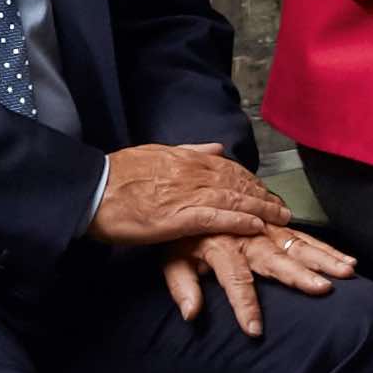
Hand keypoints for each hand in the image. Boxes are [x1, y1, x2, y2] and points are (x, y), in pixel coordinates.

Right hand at [90, 143, 291, 249]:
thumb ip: (188, 151)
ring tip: (280, 217)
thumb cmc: (116, 176)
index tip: (264, 189)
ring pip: (233, 199)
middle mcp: (192, 173)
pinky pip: (217, 217)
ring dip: (260, 208)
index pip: (228, 168)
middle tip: (281, 207)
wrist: (91, 191)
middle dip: (262, 195)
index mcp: (185, 159)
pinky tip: (256, 225)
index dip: (250, 180)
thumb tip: (216, 147)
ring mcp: (187, 195)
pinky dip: (239, 220)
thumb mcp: (154, 153)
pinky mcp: (178, 216)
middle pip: (237, 183)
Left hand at [163, 221, 354, 335]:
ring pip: (299, 244)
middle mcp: (248, 235)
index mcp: (222, 246)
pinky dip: (326, 247)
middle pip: (278, 257)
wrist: (191, 192)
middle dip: (301, 274)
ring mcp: (267, 228)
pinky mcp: (278, 224)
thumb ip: (182, 284)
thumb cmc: (182, 233)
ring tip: (347, 272)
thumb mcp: (171, 257)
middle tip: (323, 288)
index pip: (235, 279)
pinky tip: (346, 258)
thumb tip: (191, 314)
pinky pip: (305, 235)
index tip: (255, 330)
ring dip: (324, 258)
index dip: (245, 305)